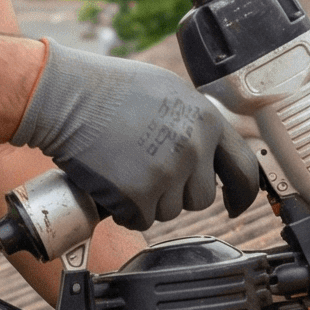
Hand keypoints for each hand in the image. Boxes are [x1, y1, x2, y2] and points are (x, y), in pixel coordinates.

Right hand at [11, 42, 261, 231]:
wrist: (66, 97)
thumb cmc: (108, 89)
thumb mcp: (168, 92)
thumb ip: (195, 122)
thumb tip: (211, 148)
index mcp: (206, 120)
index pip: (244, 168)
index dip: (242, 193)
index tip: (235, 204)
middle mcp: (193, 148)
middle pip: (201, 198)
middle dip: (177, 193)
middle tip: (147, 172)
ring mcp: (167, 173)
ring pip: (170, 211)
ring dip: (149, 201)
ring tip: (124, 169)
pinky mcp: (139, 195)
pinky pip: (141, 220)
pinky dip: (125, 210)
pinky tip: (111, 183)